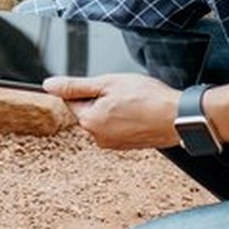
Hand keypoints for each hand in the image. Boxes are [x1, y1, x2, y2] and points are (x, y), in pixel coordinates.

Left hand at [43, 74, 181, 149]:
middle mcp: (98, 137)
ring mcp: (114, 143)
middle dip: (102, 98)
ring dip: (115, 108)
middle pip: (89, 110)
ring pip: (105, 117)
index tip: (105, 85)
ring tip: (135, 102)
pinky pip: (119, 126)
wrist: (179, 117)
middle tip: (123, 92)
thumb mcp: (106, 83)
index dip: (87, 87)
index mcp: (89, 121)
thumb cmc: (148, 99)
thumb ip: (74, 85)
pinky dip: (127, 117)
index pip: (72, 100)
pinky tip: (140, 112)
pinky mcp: (129, 145)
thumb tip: (49, 85)